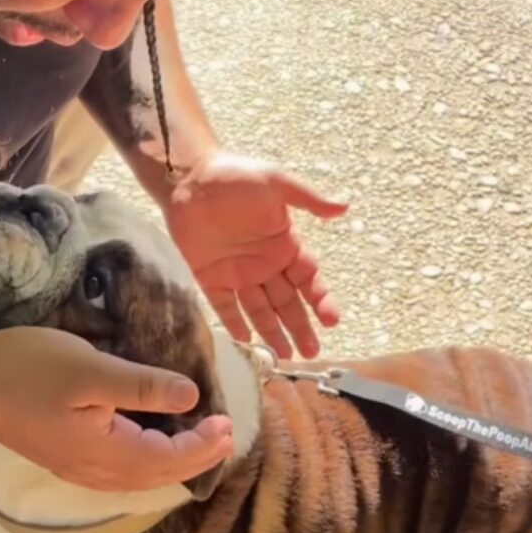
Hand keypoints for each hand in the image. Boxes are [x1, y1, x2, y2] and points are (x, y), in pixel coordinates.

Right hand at [0, 326, 233, 490]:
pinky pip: (121, 469)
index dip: (203, 444)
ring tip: (197, 438)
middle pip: (158, 475)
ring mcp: (78, 468)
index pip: (169, 459)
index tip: (228, 422)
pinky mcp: (66, 457)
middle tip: (224, 432)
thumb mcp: (92, 369)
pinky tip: (150, 439)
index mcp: (107, 452)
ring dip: (172, 460)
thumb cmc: (30, 369)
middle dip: (195, 457)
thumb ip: (143, 386)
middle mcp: (95, 471)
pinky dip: (147, 459)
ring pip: (139, 475)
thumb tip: (192, 397)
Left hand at [163, 152, 346, 358]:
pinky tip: (248, 343)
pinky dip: (236, 324)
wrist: (187, 177)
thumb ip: (307, 199)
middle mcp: (264, 263)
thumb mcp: (274, 182)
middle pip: (287, 301)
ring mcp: (237, 273)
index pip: (309, 277)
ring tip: (286, 356)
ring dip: (273, 332)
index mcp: (283, 243)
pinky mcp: (210, 277)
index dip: (320, 299)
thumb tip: (344, 207)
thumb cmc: (234, 175)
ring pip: (260, 309)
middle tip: (312, 352)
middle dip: (301, 326)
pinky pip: (226, 306)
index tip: (331, 319)